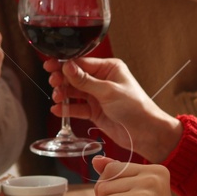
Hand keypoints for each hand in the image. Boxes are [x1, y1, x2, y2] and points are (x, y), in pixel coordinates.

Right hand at [48, 56, 179, 162]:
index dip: (65, 64)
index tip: (50, 65)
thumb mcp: (108, 91)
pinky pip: (77, 108)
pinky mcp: (95, 111)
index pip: (82, 62)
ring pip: (74, 92)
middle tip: (53, 82)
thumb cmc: (136, 107)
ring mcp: (98, 96)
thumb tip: (67, 66)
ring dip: (64, 94)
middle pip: (75, 76)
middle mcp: (102, 80)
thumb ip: (85, 80)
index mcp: (109, 68)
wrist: (146, 133)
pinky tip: (58, 109)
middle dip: (62, 79)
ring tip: (57, 98)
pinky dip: (67, 109)